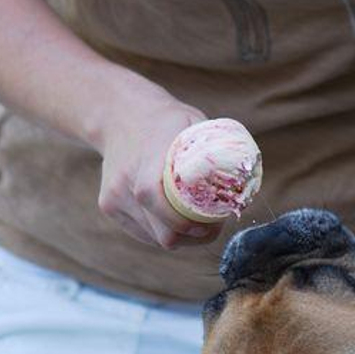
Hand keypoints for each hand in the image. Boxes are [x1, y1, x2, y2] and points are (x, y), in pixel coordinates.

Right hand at [96, 93, 223, 248]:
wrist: (118, 114)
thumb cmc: (165, 120)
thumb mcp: (191, 123)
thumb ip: (214, 148)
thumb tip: (246, 177)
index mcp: (145, 158)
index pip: (154, 197)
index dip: (183, 221)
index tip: (209, 225)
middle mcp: (124, 182)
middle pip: (160, 231)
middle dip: (191, 238)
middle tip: (212, 228)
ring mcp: (113, 197)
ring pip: (153, 237)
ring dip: (179, 238)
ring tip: (198, 224)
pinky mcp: (108, 207)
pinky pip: (142, 233)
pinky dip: (162, 232)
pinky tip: (176, 221)